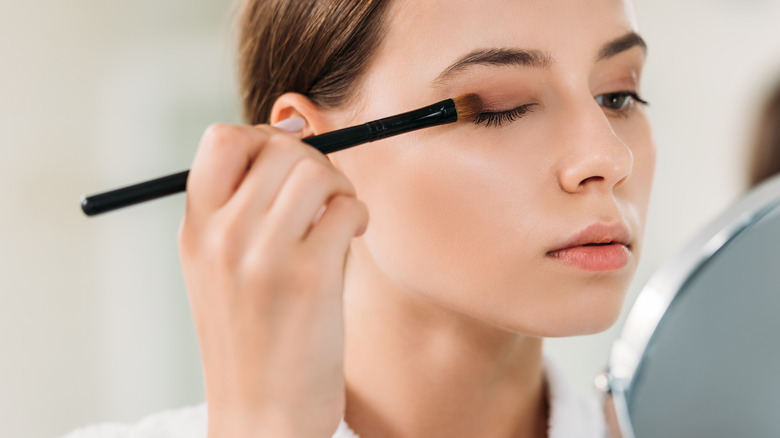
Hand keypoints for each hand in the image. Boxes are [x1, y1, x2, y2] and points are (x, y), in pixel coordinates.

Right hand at [178, 119, 367, 436]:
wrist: (263, 415)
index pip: (221, 138)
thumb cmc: (254, 340)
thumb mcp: (222, 272)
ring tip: (339, 218)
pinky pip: (347, 208)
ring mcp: (263, 255)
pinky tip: (353, 238)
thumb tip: (294, 143)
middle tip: (325, 195)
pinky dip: (359, 215)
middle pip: (279, 148)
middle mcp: (223, 236)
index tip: (288, 163)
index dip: (263, 138)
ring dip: (340, 187)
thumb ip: (244, 212)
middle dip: (314, 161)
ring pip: (316, 171)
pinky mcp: (309, 277)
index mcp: (196, 230)